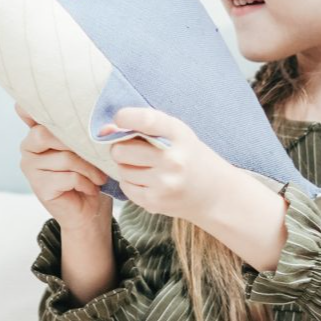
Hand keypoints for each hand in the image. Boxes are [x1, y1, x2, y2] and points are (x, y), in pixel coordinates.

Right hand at [16, 104, 111, 230]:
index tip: (50, 108)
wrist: (90, 210)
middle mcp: (28, 146)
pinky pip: (69, 177)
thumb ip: (82, 128)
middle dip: (79, 143)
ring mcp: (30, 167)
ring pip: (65, 157)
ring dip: (90, 168)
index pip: (27, 110)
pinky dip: (86, 182)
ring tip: (100, 176)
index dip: (32, 107)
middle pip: (48, 133)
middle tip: (99, 155)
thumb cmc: (90, 172)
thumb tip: (102, 122)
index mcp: (37, 130)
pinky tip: (91, 188)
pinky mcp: (39, 186)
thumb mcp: (87, 145)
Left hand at [99, 106, 228, 221]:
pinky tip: (148, 180)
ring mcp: (164, 183)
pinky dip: (131, 182)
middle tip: (133, 150)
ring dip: (127, 166)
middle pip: (121, 149)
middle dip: (121, 148)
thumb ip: (144, 125)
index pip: (145, 120)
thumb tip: (105, 129)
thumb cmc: (190, 156)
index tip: (120, 119)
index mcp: (178, 135)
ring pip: (121, 169)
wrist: (215, 193)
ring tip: (146, 166)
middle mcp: (172, 159)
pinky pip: (125, 186)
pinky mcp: (155, 202)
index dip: (125, 118)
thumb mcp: (177, 134)